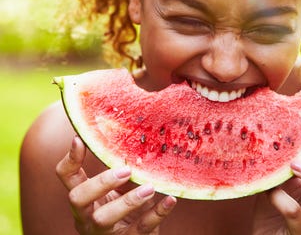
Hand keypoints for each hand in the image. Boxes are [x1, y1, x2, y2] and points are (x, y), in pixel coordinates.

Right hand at [56, 135, 176, 233]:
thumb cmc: (125, 207)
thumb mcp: (118, 188)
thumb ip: (120, 170)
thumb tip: (132, 140)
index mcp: (84, 199)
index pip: (66, 177)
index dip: (70, 159)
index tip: (80, 138)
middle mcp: (87, 216)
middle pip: (78, 198)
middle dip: (100, 182)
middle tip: (126, 170)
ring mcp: (104, 232)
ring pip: (105, 218)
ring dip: (128, 200)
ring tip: (149, 187)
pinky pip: (141, 228)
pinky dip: (157, 213)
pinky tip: (170, 200)